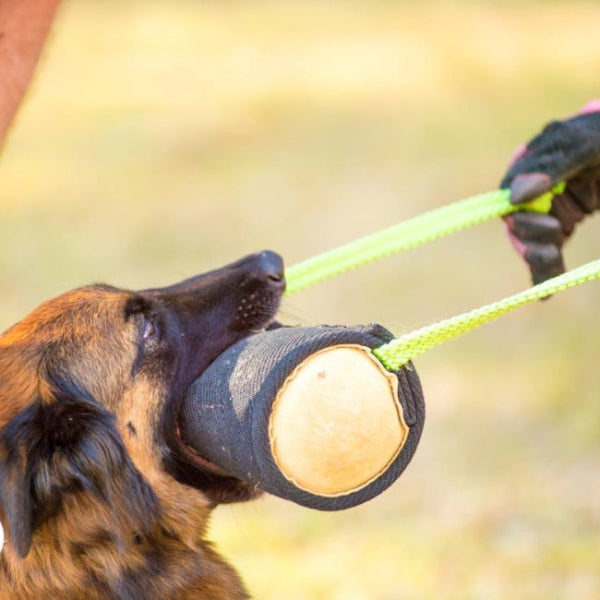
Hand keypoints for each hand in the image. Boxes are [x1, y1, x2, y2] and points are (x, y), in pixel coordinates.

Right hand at [500, 101, 599, 283]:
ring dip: (539, 259)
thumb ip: (552, 166)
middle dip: (532, 239)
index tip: (552, 227)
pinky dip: (545, 273)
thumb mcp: (586, 147)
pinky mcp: (558, 226)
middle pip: (517, 221)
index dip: (523, 215)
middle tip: (554, 249)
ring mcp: (546, 207)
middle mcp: (532, 186)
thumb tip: (515, 195)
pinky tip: (545, 291)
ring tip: (553, 276)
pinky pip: (545, 252)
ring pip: (529, 241)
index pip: (510, 193)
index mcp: (532, 160)